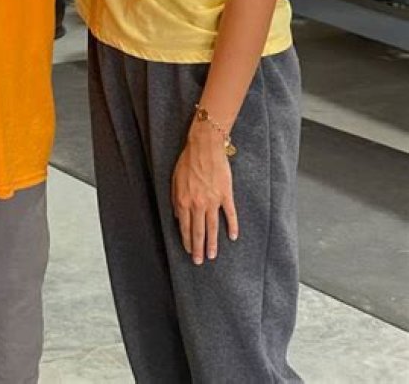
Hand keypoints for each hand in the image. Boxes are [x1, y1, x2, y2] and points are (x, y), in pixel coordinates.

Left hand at [171, 122, 238, 263]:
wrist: (204, 147)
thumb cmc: (187, 161)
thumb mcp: (175, 181)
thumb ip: (175, 201)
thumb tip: (179, 218)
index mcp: (183, 201)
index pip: (185, 227)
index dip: (186, 241)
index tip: (188, 251)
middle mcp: (197, 204)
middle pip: (198, 232)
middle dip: (198, 248)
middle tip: (199, 261)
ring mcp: (212, 200)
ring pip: (212, 227)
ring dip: (212, 243)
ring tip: (212, 256)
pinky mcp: (225, 194)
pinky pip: (230, 214)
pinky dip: (232, 226)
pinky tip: (233, 237)